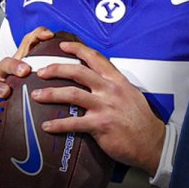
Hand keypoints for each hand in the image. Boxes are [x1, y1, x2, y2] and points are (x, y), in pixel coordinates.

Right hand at [0, 27, 55, 133]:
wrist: (6, 127)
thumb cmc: (28, 101)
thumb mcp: (46, 87)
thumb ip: (62, 76)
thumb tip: (87, 63)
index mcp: (19, 67)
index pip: (26, 46)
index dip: (36, 36)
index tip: (49, 35)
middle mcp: (3, 76)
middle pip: (4, 63)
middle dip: (14, 65)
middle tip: (25, 70)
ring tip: (5, 93)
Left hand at [32, 41, 165, 174]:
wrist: (152, 142)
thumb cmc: (141, 121)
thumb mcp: (131, 95)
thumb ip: (113, 87)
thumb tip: (96, 83)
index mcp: (117, 81)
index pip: (96, 59)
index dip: (78, 49)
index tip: (63, 46)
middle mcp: (110, 90)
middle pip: (79, 72)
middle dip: (56, 68)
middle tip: (41, 71)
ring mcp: (105, 107)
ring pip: (72, 94)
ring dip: (50, 93)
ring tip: (36, 95)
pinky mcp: (100, 125)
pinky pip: (73, 123)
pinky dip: (57, 124)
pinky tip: (46, 126)